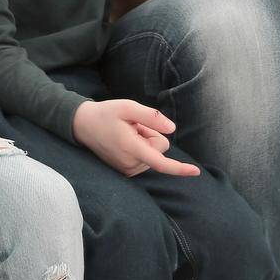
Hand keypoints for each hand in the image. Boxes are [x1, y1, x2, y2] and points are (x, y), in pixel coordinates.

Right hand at [72, 99, 199, 177]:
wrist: (83, 125)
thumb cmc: (106, 113)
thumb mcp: (128, 107)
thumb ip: (151, 117)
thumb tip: (172, 129)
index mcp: (131, 148)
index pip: (160, 162)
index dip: (179, 168)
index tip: (196, 171)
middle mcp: (130, 164)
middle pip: (160, 148)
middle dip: (150, 135)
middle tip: (131, 127)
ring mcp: (127, 170)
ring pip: (154, 154)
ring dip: (144, 141)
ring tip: (126, 133)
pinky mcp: (126, 171)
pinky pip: (146, 158)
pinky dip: (140, 147)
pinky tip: (125, 140)